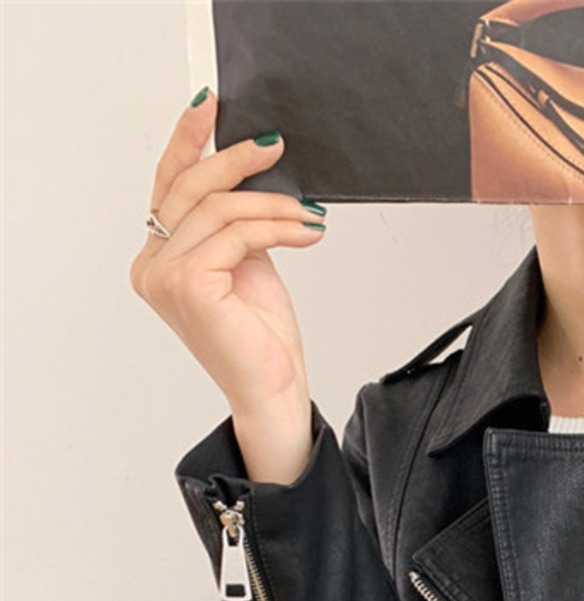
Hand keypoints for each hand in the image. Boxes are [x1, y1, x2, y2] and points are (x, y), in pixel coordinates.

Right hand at [129, 89, 325, 426]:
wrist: (274, 391)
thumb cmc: (263, 340)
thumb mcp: (249, 266)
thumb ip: (236, 226)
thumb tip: (252, 176)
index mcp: (159, 259)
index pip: (170, 186)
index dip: (188, 141)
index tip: (212, 105)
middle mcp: (152, 265)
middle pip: (190, 189)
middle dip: (236, 161)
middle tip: (276, 148)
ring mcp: (164, 276)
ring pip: (219, 209)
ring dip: (273, 205)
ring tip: (310, 214)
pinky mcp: (189, 284)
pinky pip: (237, 234)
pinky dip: (278, 227)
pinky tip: (307, 232)